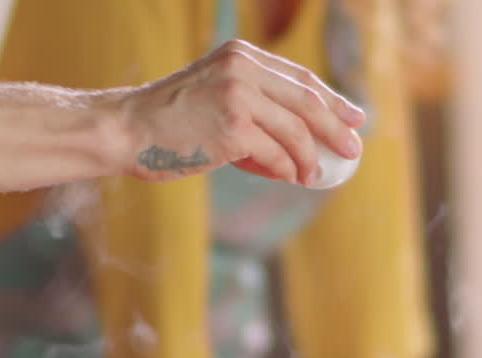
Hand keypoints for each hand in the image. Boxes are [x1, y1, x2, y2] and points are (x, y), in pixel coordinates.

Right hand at [115, 39, 365, 184]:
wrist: (127, 130)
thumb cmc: (166, 122)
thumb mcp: (211, 93)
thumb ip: (249, 102)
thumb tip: (294, 139)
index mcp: (240, 55)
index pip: (299, 77)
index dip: (331, 98)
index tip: (354, 116)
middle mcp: (243, 69)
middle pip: (307, 101)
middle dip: (336, 127)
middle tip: (354, 148)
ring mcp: (238, 97)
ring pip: (295, 131)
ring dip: (311, 157)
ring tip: (314, 175)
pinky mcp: (233, 128)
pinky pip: (275, 154)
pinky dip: (287, 169)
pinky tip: (291, 178)